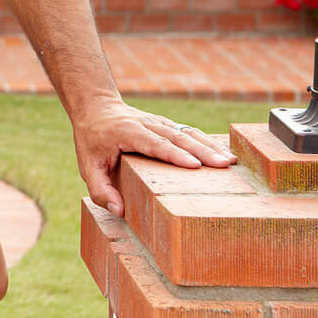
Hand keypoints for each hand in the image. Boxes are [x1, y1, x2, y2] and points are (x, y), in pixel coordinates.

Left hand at [73, 96, 235, 215]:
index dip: (174, 154)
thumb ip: (99, 189)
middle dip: (202, 151)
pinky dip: (206, 141)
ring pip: (186, 132)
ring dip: (209, 145)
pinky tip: (223, 152)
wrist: (95, 106)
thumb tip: (119, 211)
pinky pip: (187, 132)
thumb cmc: (91, 139)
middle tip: (224, 165)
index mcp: (127, 133)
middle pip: (177, 137)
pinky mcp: (165, 124)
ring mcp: (158, 122)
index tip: (194, 165)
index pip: (154, 144)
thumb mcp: (87, 165)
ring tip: (231, 161)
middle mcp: (146, 124)